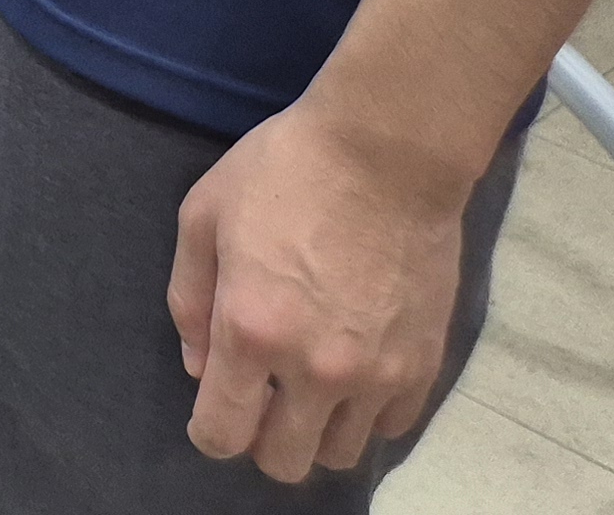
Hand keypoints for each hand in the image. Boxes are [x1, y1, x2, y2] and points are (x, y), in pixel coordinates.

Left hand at [169, 99, 479, 480]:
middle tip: (261, 395)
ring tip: (308, 383)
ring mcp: (376, 374)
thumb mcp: (203, 216)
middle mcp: (315, 369)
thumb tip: (199, 367)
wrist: (386, 153)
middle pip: (283, 461)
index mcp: (251, 331)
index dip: (209, 430)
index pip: (222, 434)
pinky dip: (366, 413)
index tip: (213, 407)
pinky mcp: (423, 366)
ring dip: (316, 430)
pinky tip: (353, 370)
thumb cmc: (282, 171)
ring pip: (340, 454)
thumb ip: (190, 300)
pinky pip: (389, 427)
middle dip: (260, 438)